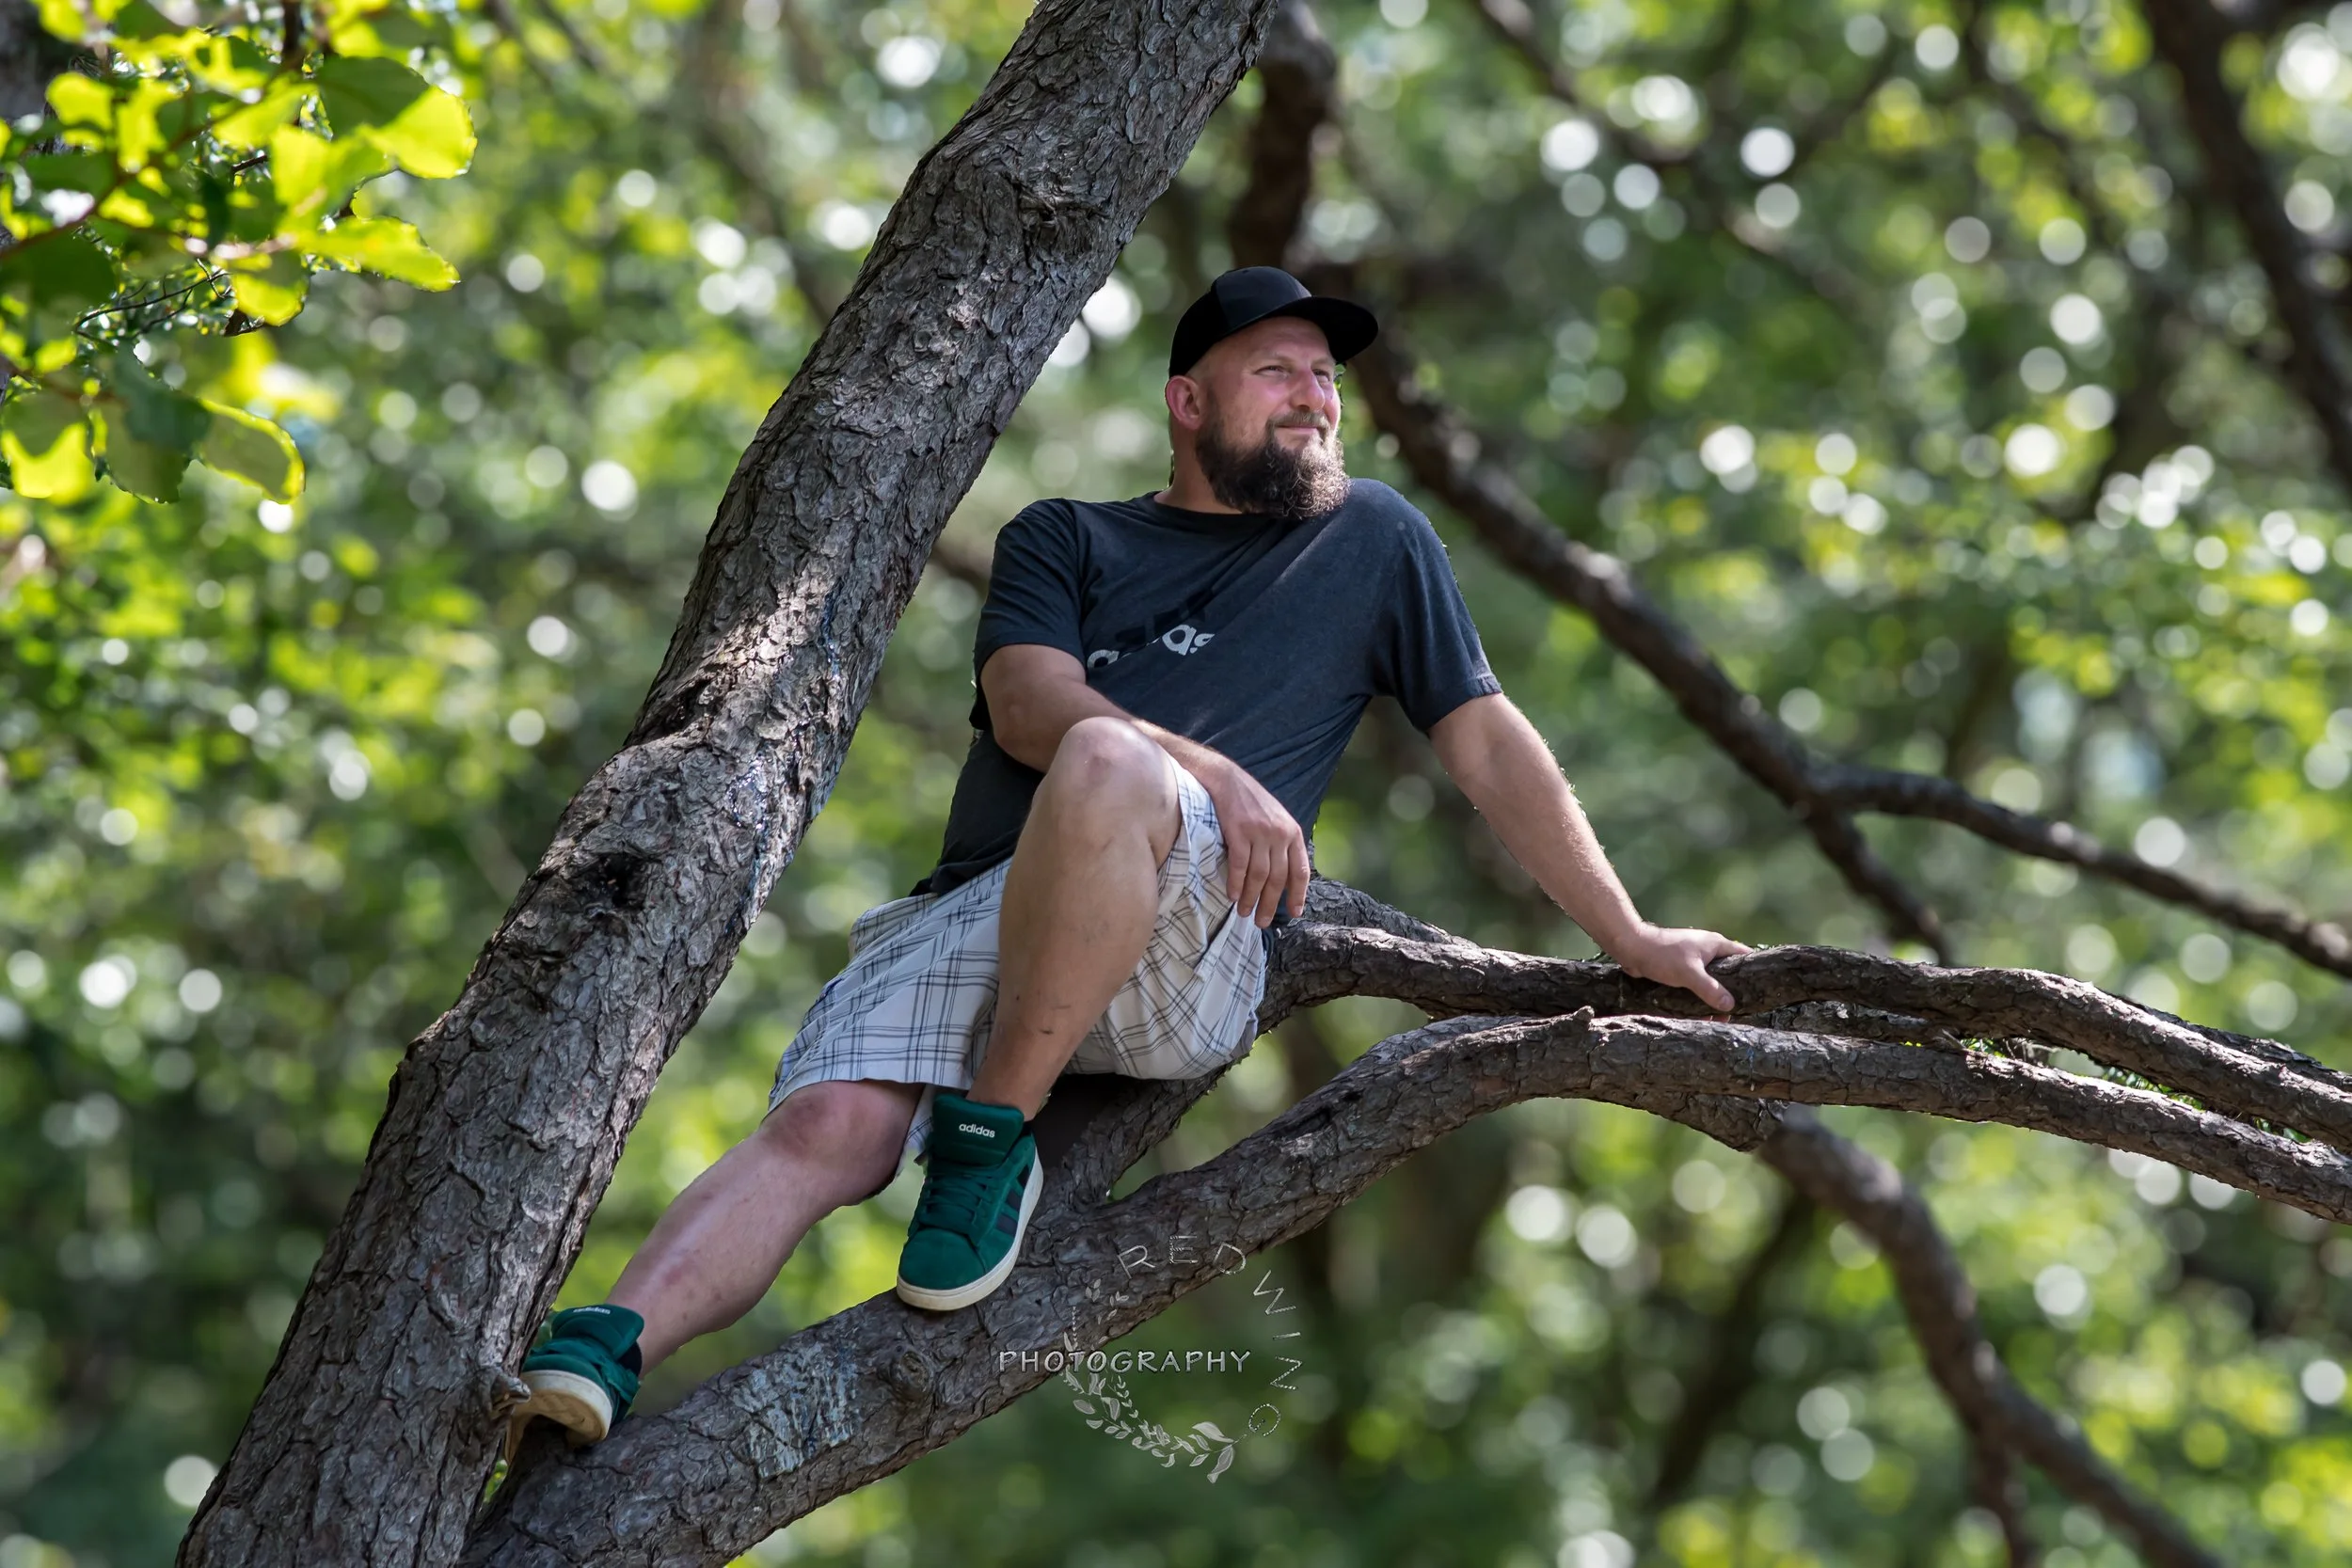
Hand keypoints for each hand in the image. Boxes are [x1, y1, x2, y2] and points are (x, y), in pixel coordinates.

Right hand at [1195, 758, 1309, 928]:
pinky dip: (1237, 883)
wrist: (1225, 778)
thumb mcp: (1275, 818)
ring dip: (1251, 898)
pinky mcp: (1238, 831)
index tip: (1294, 913)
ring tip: (1244, 913)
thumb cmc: (1249, 801)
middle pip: (1278, 878)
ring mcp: (1259, 832)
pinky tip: (1233, 895)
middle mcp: (1280, 833)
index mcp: (1293, 832)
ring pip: (1259, 876)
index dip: (1298, 894)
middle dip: (1270, 904)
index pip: (1300, 870)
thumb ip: (1281, 843)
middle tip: (1262, 922)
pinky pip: (1240, 865)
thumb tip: (1282, 875)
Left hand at [1606, 922, 1751, 1011]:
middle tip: (1739, 1014)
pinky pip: (1697, 986)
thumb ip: (1710, 989)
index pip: (1744, 955)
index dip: (1754, 971)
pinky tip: (1701, 1016)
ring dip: (1715, 999)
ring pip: (1712, 982)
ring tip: (1720, 1020)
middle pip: (1729, 973)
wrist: (1632, 949)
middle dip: (1733, 993)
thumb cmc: (1663, 955)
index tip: (1762, 990)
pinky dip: (1700, 999)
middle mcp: (1707, 951)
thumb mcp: (1689, 973)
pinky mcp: (1681, 970)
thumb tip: (1730, 1005)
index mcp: (1715, 945)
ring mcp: (1694, 960)